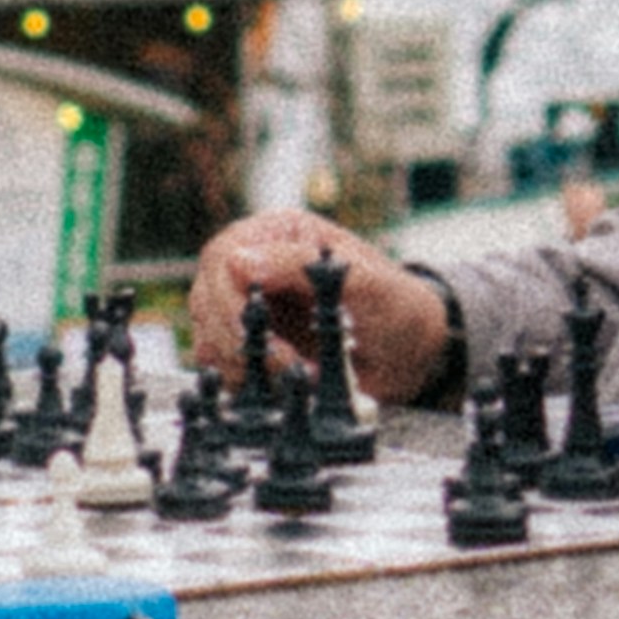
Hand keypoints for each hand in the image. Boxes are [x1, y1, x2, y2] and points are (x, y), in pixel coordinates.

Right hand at [183, 209, 448, 405]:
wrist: (412, 352)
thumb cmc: (394, 306)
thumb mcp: (362, 281)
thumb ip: (300, 265)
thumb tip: (237, 260)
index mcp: (277, 234)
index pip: (222, 258)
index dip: (230, 301)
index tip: (259, 338)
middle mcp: (254, 265)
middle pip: (206, 297)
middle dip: (237, 339)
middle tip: (285, 365)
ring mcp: (247, 306)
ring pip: (208, 333)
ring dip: (242, 363)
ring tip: (295, 375)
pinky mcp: (250, 344)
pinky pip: (221, 363)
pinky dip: (243, 379)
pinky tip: (280, 385)